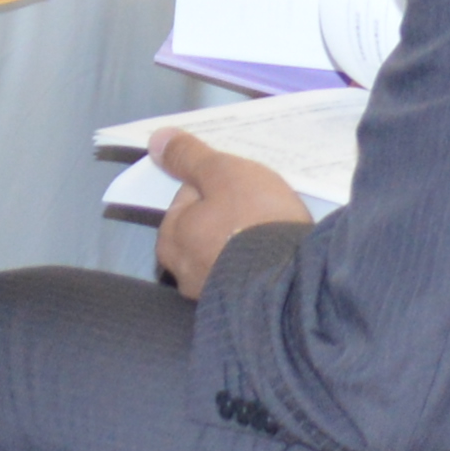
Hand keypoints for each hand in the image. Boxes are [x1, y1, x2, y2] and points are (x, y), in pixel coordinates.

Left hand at [148, 130, 305, 296]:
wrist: (293, 283)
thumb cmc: (253, 221)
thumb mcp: (222, 174)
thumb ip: (189, 157)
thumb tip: (156, 141)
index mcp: (170, 240)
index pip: (187, 197)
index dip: (215, 184)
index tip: (242, 186)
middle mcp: (183, 273)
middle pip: (205, 227)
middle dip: (228, 215)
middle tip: (260, 206)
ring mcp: (213, 297)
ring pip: (226, 253)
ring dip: (244, 241)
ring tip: (273, 231)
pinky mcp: (242, 309)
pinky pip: (246, 275)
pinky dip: (257, 264)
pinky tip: (277, 255)